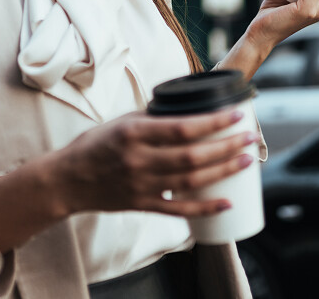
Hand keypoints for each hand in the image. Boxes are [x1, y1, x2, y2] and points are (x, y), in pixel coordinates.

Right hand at [52, 108, 257, 218]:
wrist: (67, 180)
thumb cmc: (95, 145)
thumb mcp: (121, 121)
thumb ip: (154, 118)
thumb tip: (189, 110)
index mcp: (134, 133)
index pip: (182, 128)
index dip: (213, 123)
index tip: (235, 114)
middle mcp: (139, 160)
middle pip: (193, 155)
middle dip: (227, 146)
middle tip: (251, 137)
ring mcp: (142, 185)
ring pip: (191, 180)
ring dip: (223, 170)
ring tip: (246, 160)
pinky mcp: (143, 205)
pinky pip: (179, 208)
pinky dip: (205, 208)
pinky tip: (226, 202)